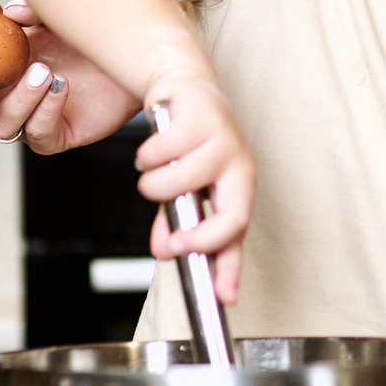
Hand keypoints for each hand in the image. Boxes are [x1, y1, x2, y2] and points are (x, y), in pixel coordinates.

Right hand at [0, 0, 136, 152]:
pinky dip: (45, 110)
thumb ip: (30, 9)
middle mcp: (1, 98)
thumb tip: (9, 14)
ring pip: (0, 128)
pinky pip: (37, 135)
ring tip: (42, 72)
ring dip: (16, 101)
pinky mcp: (56, 136)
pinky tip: (61, 85)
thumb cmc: (83, 28)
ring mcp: (27, 119)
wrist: (131, 49)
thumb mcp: (54, 11)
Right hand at [136, 74, 251, 305]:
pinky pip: (160, 153)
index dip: (231, 269)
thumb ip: (175, 222)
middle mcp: (239, 167)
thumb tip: (165, 252)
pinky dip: (146, 156)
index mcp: (238, 188)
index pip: (238, 235)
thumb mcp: (183, 188)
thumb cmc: (187, 143)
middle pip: (231, 218)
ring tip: (153, 173)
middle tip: (173, 244)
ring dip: (153, 184)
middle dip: (199, 238)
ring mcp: (224, 142)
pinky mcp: (202, 118)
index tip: (224, 297)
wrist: (182, 88)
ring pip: (179, 184)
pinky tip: (153, 148)